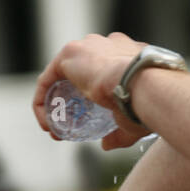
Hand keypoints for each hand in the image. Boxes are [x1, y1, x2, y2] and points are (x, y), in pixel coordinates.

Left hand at [32, 32, 149, 149]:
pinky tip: (46, 124)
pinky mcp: (69, 54)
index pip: (107, 69)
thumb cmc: (147, 102)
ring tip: (56, 127)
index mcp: (128, 54)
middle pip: (82, 71)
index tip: (93, 117)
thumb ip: (119, 133)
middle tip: (71, 122)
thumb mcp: (133, 119)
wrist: (145, 86)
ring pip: (62, 77)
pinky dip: (42, 102)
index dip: (96, 94)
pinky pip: (47, 80)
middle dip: (73, 98)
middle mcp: (107, 45)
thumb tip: (107, 144)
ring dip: (55, 103)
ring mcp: (87, 46)